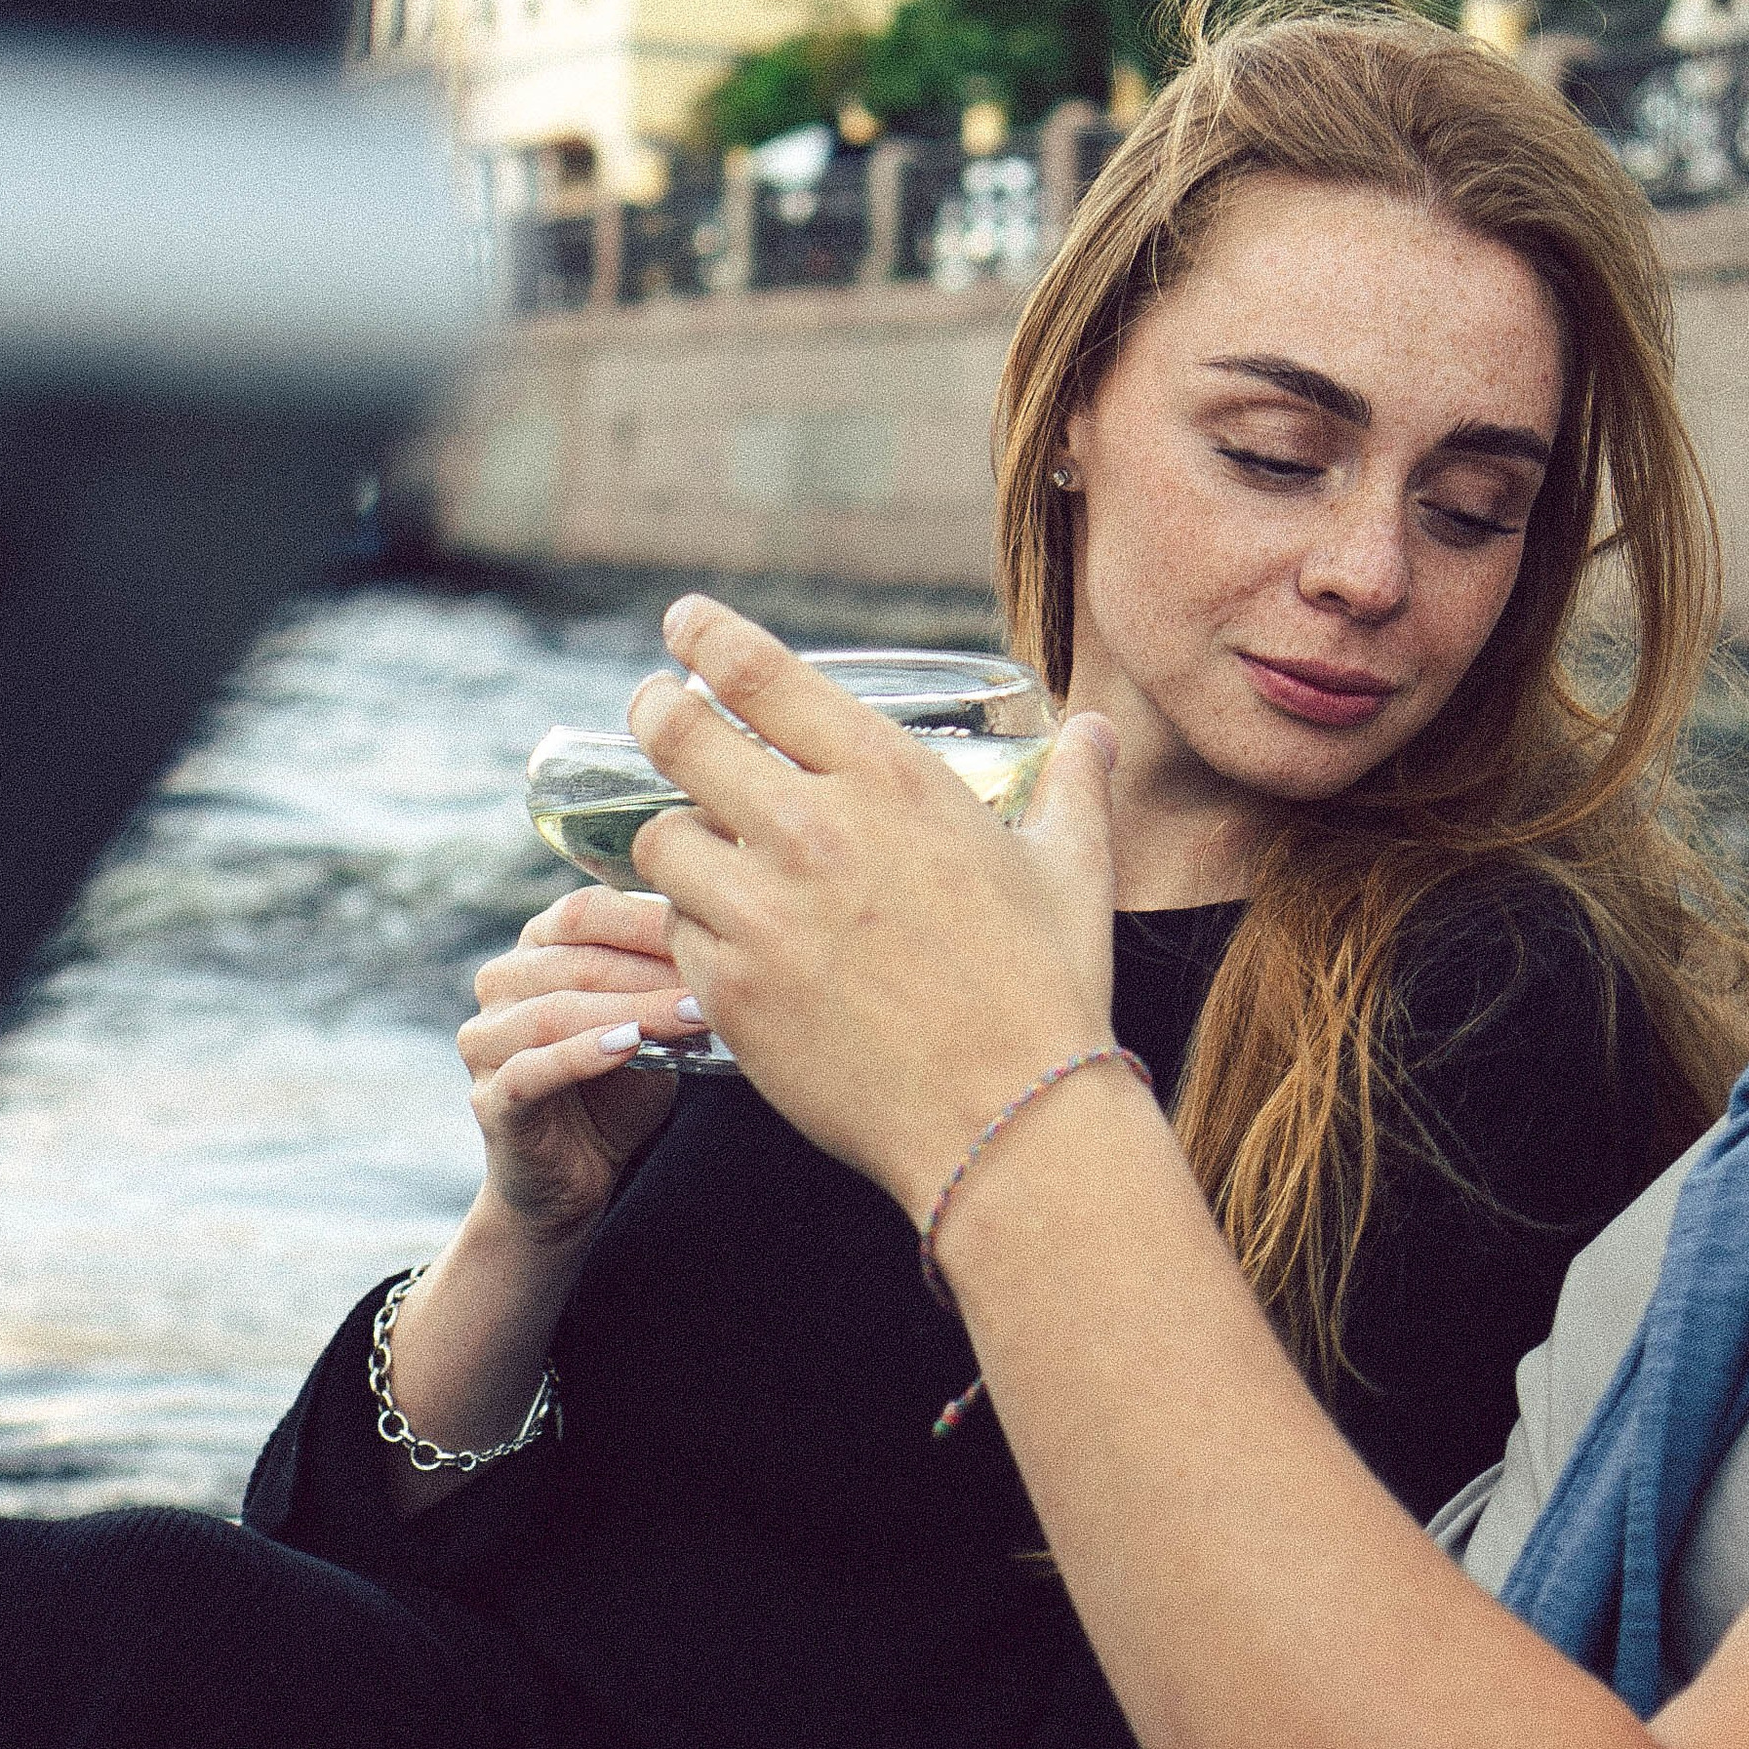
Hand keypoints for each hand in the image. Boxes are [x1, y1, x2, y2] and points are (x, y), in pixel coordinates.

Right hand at [458, 885, 691, 1241]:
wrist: (574, 1176)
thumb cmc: (616, 1089)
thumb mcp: (647, 1024)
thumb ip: (663, 983)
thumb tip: (722, 942)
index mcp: (535, 951)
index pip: (584, 913)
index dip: (647, 920)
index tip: (712, 929)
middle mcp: (500, 985)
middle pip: (576, 961)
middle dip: (652, 969)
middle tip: (714, 978)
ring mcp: (486, 1041)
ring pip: (556, 1012)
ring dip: (631, 1010)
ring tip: (691, 1014)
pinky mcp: (490, 1098)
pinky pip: (532, 1070)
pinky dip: (583, 1055)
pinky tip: (630, 1046)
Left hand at [634, 598, 1117, 1217]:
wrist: (1008, 1123)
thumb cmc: (1047, 992)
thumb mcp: (1073, 870)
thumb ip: (1073, 787)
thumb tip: (1095, 731)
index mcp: (889, 777)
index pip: (758, 673)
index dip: (706, 637)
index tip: (682, 625)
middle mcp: (810, 827)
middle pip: (678, 735)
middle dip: (654, 712)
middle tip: (652, 709)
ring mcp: (759, 910)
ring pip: (664, 840)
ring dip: (679, 837)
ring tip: (704, 850)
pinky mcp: (729, 989)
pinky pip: (679, 934)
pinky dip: (697, 930)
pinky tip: (735, 943)